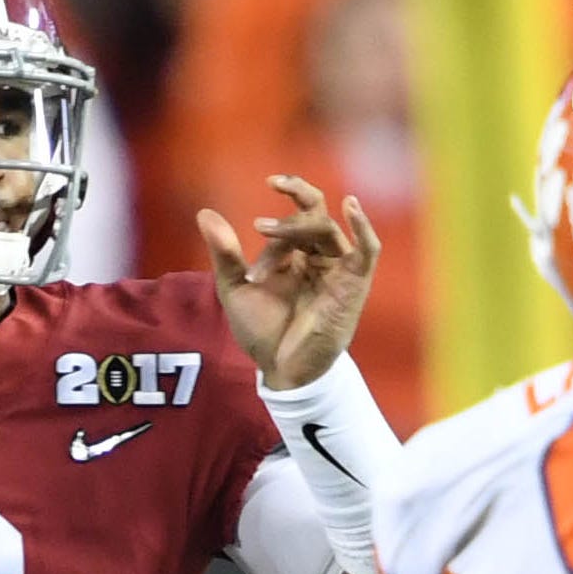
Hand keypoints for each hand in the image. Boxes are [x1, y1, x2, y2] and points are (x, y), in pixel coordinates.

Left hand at [197, 175, 381, 391]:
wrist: (281, 369)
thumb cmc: (262, 332)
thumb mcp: (236, 289)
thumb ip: (224, 253)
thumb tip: (204, 214)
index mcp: (295, 255)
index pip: (290, 227)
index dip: (272, 235)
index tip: (251, 256)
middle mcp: (319, 256)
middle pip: (313, 217)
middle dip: (287, 221)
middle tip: (259, 226)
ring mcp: (339, 268)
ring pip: (328, 230)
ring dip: (300, 225)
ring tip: (269, 231)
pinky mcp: (354, 284)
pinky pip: (368, 250)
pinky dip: (363, 227)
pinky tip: (350, 204)